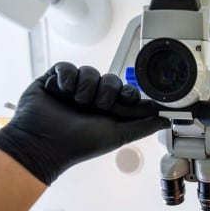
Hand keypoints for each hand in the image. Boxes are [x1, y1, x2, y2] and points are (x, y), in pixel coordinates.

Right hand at [0, 62, 169, 184]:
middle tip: (95, 106)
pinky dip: (66, 77)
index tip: (125, 101)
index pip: (127, 91)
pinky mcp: (54, 80)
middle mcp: (92, 98)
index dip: (128, 93)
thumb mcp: (118, 136)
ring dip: (85, 87)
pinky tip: (62, 91)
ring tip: (74, 102)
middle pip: (110, 78)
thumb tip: (167, 120)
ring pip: (90, 71)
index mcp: (109, 111)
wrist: (43, 143)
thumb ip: (144, 126)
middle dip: (105, 91)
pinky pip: (67, 66)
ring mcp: (73, 89)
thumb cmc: (80, 144)